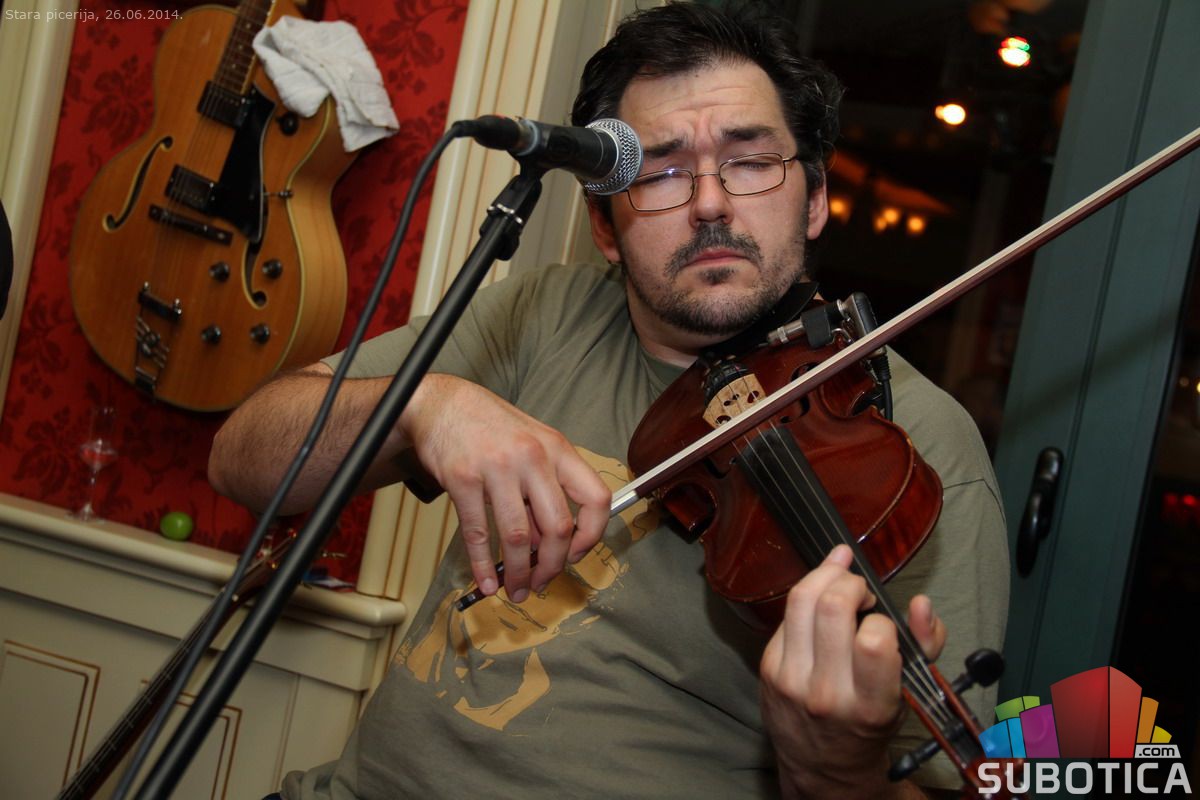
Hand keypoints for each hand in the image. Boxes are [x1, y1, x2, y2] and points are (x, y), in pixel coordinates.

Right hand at [402, 374, 611, 601]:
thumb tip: (544, 546)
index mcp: (558, 448)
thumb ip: (542, 492)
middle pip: (558, 527)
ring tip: (516, 590)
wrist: (442, 404)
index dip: (591, 535)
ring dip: (518, 573)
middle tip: (543, 583)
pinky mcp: (462, 479)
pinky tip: (486, 581)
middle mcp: (532, 456)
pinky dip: (482, 565)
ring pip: (517, 537)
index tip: (576, 554)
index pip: (596, 498)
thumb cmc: (490, 427)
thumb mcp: (531, 447)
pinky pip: (478, 533)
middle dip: (552, 566)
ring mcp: (497, 468)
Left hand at [759, 545, 945, 798]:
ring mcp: (791, 679)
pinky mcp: (768, 668)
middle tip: (861, 591)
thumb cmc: (869, 724)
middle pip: (831, 608)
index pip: (873, 643)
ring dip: (824, 576)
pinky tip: (818, 603)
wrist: (822, 765)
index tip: (881, 622)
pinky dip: (805, 600)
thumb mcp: (907, 694)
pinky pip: (785, 615)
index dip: (881, 619)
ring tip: (839, 578)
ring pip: (800, 601)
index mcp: (869, 705)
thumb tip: (921, 604)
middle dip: (851, 584)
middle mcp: (826, 693)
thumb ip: (924, 645)